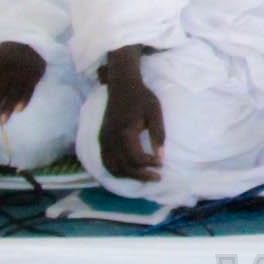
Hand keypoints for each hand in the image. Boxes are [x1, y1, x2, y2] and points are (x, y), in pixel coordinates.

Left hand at [0, 42, 48, 128]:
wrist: (29, 41)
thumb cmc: (5, 55)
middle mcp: (7, 68)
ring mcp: (22, 71)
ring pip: (13, 93)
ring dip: (7, 108)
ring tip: (2, 122)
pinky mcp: (35, 74)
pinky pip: (29, 89)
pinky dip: (24, 99)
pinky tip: (19, 110)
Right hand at [97, 54, 165, 182]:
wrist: (122, 86)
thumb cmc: (141, 98)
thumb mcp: (155, 112)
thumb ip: (158, 135)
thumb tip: (161, 157)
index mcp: (125, 131)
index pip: (135, 158)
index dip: (149, 164)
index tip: (161, 164)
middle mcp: (111, 139)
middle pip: (124, 167)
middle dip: (141, 175)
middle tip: (157, 178)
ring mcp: (104, 140)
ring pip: (112, 167)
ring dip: (128, 176)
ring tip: (144, 177)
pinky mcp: (102, 140)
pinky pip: (106, 162)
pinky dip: (116, 171)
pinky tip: (129, 173)